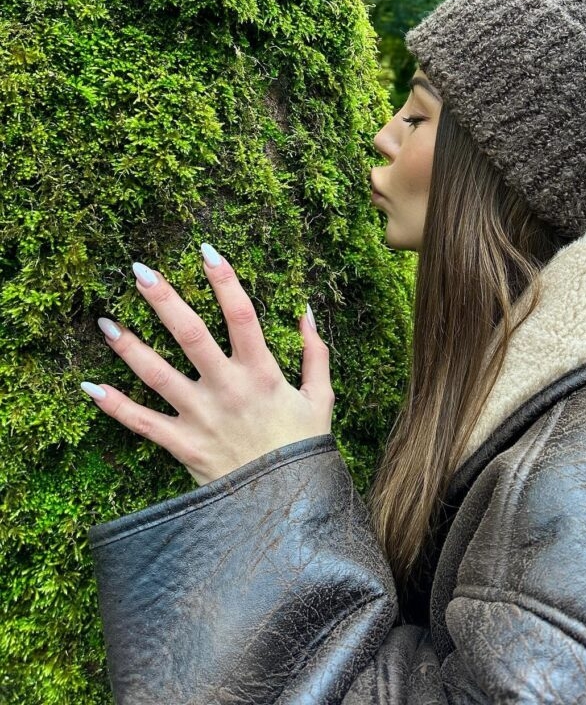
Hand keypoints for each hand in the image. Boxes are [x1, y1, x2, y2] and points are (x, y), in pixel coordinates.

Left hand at [81, 244, 333, 485]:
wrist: (283, 509)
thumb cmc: (300, 449)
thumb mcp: (321, 398)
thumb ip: (316, 353)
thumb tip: (306, 311)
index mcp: (262, 373)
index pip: (242, 316)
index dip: (224, 281)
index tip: (206, 250)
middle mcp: (227, 389)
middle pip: (191, 335)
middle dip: (164, 300)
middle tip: (140, 271)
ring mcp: (201, 417)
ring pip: (157, 375)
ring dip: (129, 347)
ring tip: (105, 322)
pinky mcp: (182, 444)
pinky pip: (142, 423)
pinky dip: (114, 407)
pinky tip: (89, 387)